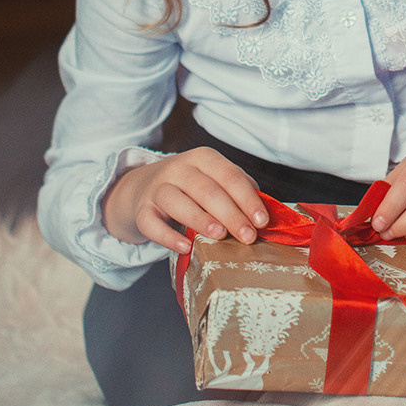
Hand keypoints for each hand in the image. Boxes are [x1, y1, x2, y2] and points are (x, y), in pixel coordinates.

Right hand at [102, 147, 269, 253]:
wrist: (141, 188)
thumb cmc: (189, 188)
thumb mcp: (213, 179)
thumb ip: (238, 189)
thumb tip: (265, 210)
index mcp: (203, 158)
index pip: (229, 175)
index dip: (247, 198)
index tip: (262, 221)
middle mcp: (178, 168)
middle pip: (207, 190)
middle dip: (231, 214)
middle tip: (248, 236)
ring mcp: (157, 188)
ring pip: (178, 202)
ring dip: (201, 219)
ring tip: (220, 236)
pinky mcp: (141, 210)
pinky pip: (152, 223)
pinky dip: (167, 236)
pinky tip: (185, 247)